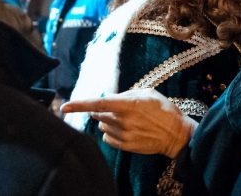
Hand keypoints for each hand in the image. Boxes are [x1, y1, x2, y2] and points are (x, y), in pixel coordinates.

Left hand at [61, 88, 197, 158]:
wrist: (175, 134)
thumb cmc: (164, 109)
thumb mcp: (148, 93)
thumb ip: (127, 94)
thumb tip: (111, 99)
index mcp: (129, 104)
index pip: (99, 104)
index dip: (80, 104)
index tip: (65, 106)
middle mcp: (123, 120)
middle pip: (98, 115)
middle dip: (100, 110)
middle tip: (114, 108)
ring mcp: (124, 135)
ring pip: (102, 126)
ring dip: (107, 121)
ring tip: (123, 119)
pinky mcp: (125, 146)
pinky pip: (107, 138)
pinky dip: (110, 132)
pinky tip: (123, 129)